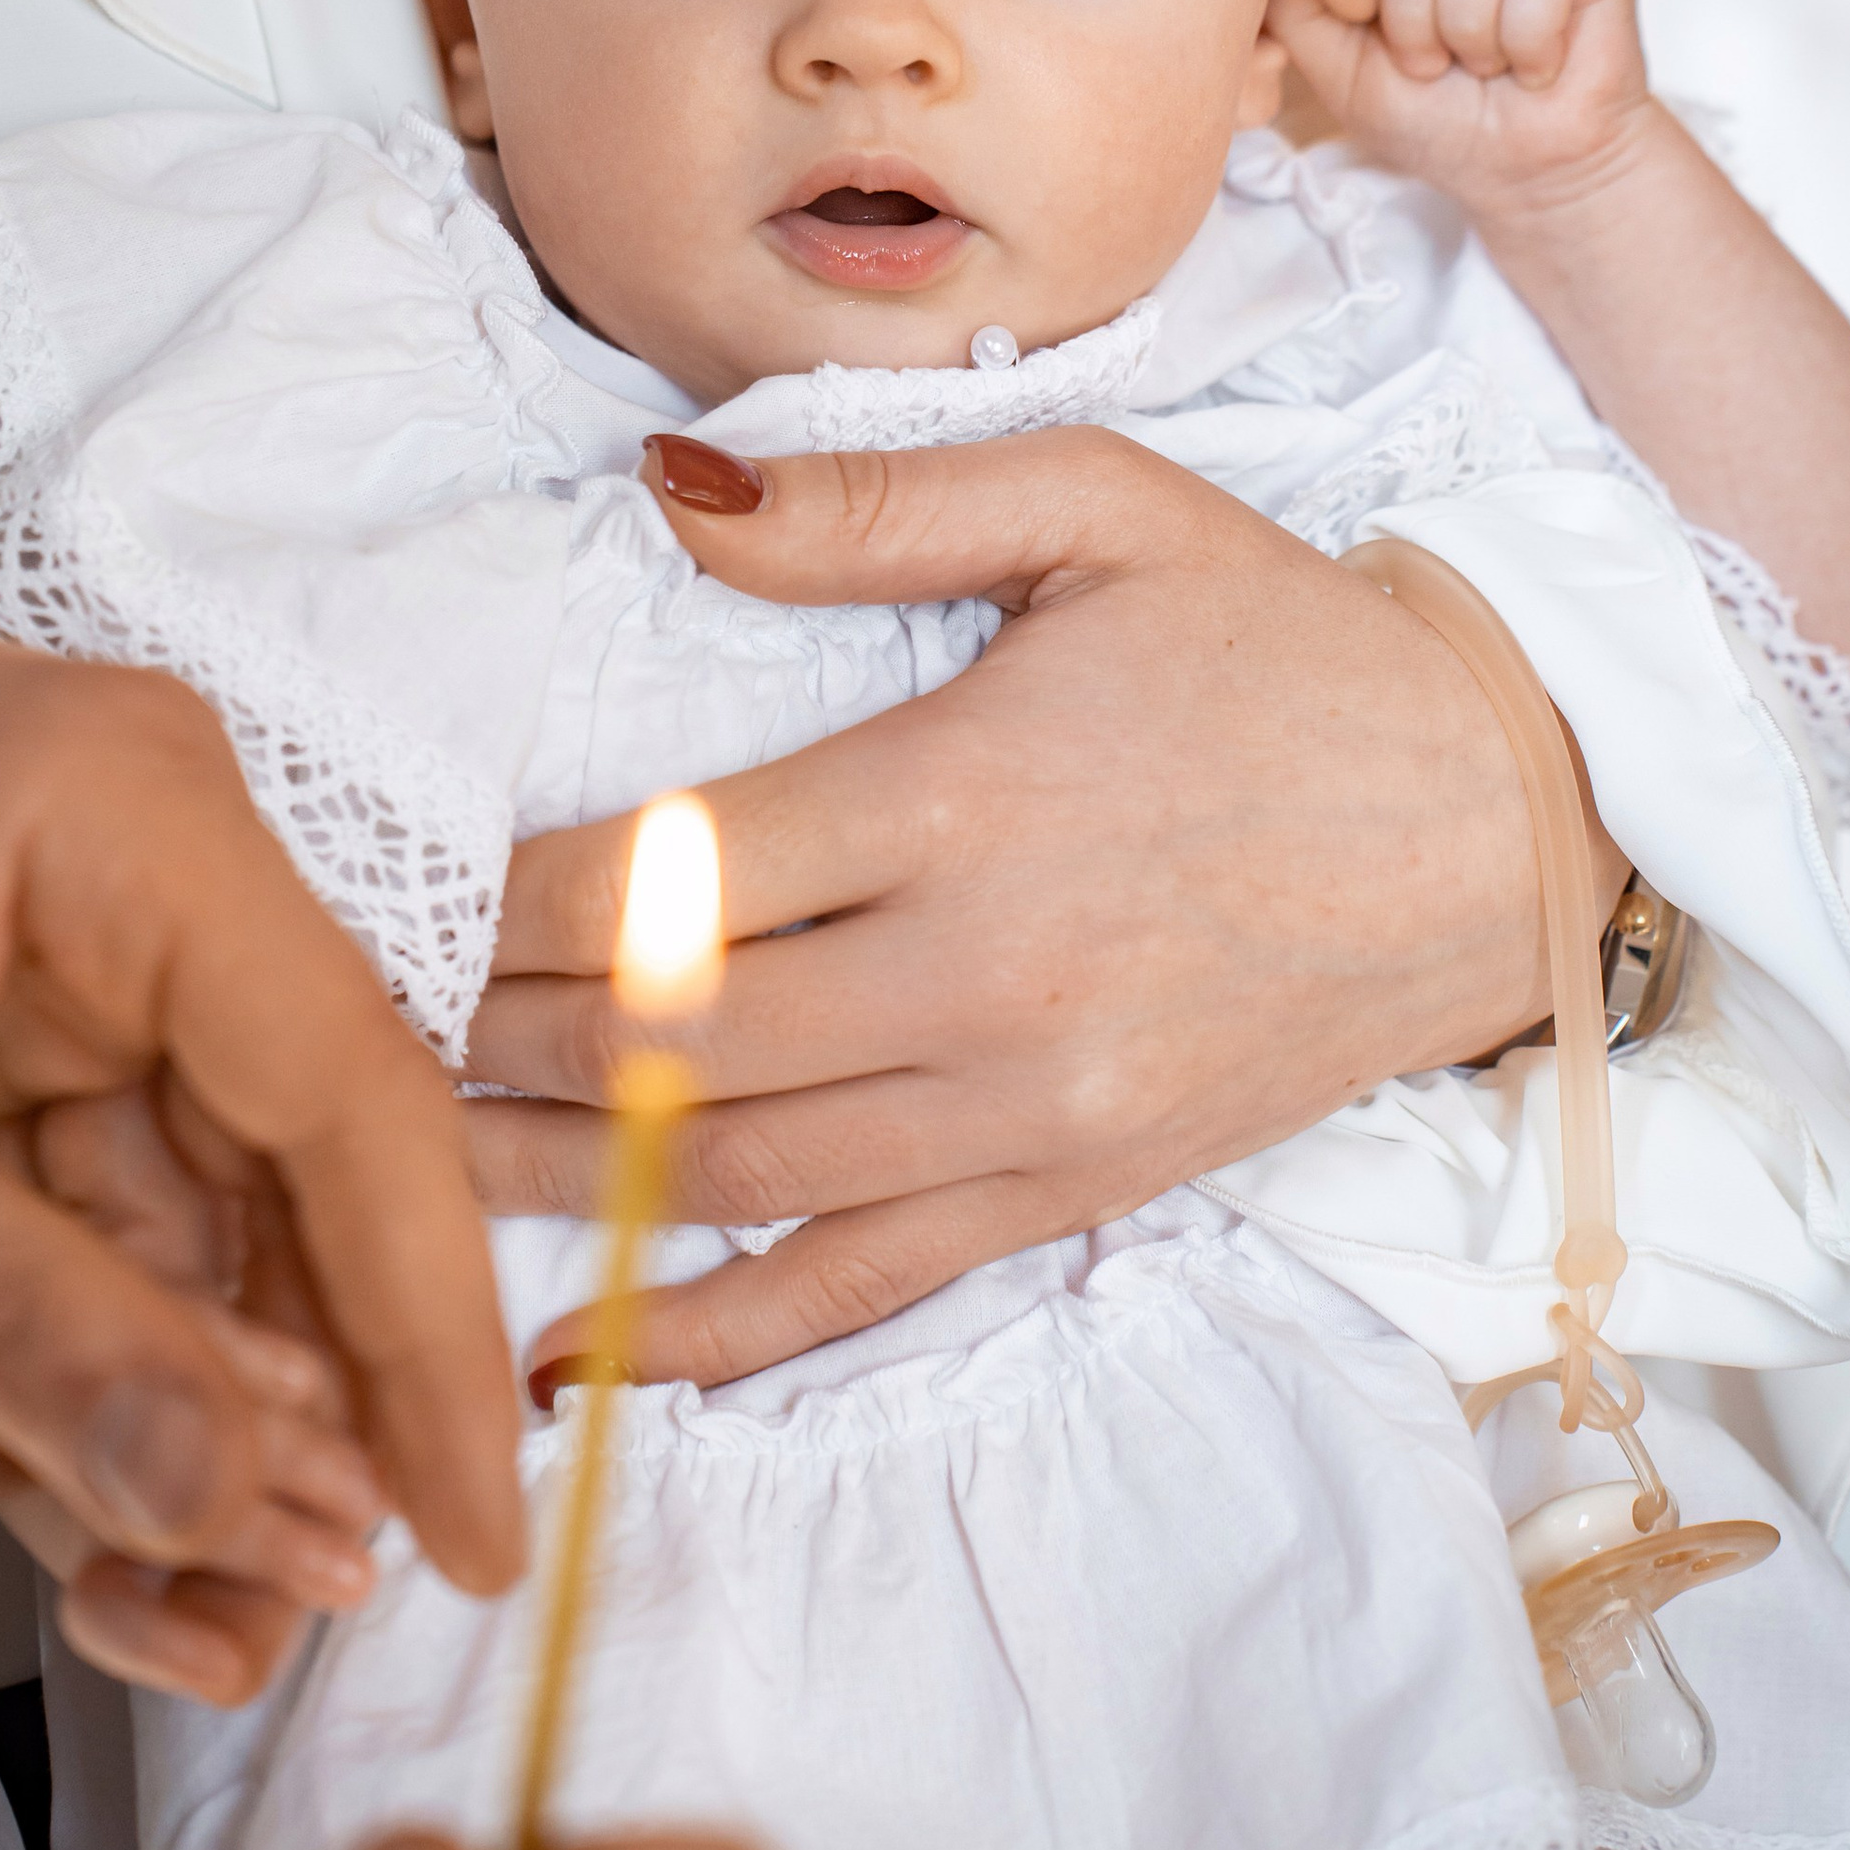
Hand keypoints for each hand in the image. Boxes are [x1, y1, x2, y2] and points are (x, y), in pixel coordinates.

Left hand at [0, 589, 522, 1697]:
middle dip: (225, 1415)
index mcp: (148, 823)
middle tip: (176, 1616)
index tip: (484, 1539)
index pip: (362, 1110)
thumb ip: (12, 1327)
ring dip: (80, 1398)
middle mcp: (165, 859)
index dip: (433, 1344)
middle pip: (284, 1183)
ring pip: (178, 1223)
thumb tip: (219, 1501)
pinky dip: (12, 1340)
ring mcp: (95, 924)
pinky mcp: (23, 993)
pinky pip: (82, 1202)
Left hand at [463, 430, 1539, 1389]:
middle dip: (485, 1039)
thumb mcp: (1097, 506)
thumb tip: (662, 491)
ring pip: (729, 1178)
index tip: (387, 889)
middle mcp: (979, 977)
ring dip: (550, 1182)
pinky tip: (576, 1358)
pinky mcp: (1073, 1195)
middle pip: (663, 1039)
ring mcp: (1027, 1113)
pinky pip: (858, 1293)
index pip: (660, 870)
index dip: (497, 897)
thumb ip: (868, 508)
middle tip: (351, 1025)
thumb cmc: (1281, 642)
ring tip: (401, 1161)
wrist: (1499, 819)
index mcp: (961, 794)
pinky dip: (707, 1338)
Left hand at [1274, 0, 1651, 221]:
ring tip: (1487, 67)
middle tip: (1438, 65)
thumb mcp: (1338, 70)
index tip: (1362, 5)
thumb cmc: (1435, 123)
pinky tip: (1537, 64)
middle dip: (1417, 14)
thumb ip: (1296, 3)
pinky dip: (1530, 35)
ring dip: (1472, 28)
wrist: (1524, 175)